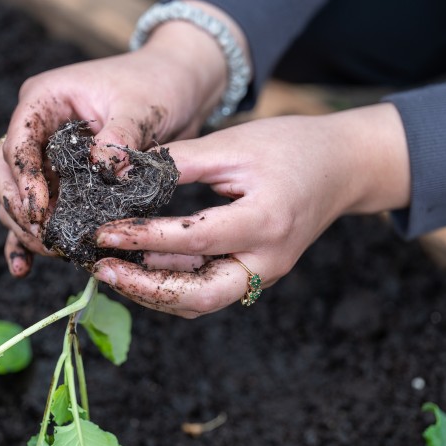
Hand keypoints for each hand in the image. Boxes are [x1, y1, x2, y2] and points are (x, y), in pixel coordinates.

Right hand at [0, 0, 241, 276]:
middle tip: (47, 238)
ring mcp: (47, 154)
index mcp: (46, 99)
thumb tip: (102, 169)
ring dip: (26, 225)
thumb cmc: (157, 86)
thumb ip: (120, 137)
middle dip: (21, 208)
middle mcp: (38, 126)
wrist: (176, 88)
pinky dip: (30, 236)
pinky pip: (38, 208)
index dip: (24, 178)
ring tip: (51, 250)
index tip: (40, 212)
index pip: (18, 141)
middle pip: (6, 171)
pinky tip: (24, 266)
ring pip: (16, 194)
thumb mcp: (142, 107)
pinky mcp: (63, 178)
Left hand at [92, 103, 409, 317]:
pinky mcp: (257, 273)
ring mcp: (266, 272)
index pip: (194, 240)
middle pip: (199, 296)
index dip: (144, 238)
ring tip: (113, 270)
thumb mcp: (234, 145)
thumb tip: (124, 173)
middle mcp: (268, 260)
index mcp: (266, 222)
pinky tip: (143, 267)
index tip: (104, 232)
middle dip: (144, 288)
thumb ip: (179, 161)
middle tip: (102, 269)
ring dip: (154, 291)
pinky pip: (211, 290)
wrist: (342, 167)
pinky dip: (174, 284)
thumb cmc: (293, 148)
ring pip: (202, 300)